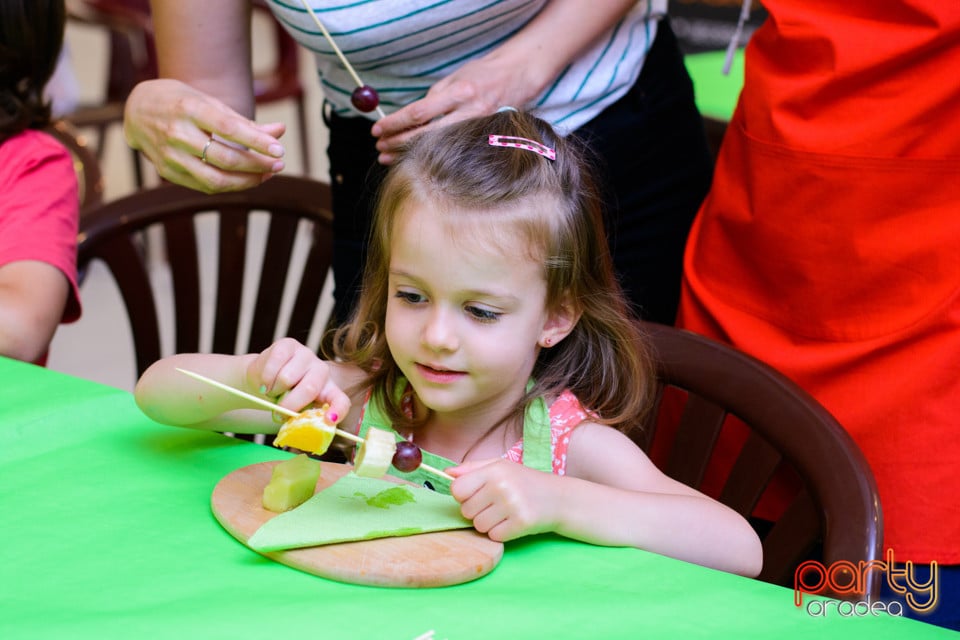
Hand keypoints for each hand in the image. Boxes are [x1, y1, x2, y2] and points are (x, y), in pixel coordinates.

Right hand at [123, 79, 286, 192]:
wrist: (136, 110)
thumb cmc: (181, 102)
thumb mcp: (210, 103)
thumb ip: (244, 121)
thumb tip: (281, 131)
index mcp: (189, 109)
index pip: (229, 129)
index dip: (257, 142)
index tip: (280, 150)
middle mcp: (177, 133)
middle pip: (226, 159)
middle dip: (258, 165)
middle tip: (279, 164)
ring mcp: (170, 155)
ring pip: (216, 179)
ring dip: (247, 181)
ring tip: (267, 174)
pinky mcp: (168, 172)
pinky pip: (205, 186)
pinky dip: (230, 186)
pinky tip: (246, 179)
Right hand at [245, 338, 350, 423]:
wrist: (260, 380)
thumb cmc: (280, 398)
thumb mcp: (292, 411)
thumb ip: (298, 417)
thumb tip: (298, 428)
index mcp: (328, 391)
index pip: (341, 401)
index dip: (338, 410)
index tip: (328, 420)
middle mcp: (322, 371)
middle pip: (309, 389)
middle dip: (290, 404)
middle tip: (278, 412)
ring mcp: (306, 355)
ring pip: (287, 378)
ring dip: (274, 390)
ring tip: (271, 391)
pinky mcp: (289, 344)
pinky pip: (275, 363)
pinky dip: (265, 378)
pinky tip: (265, 381)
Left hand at [370, 54, 540, 163]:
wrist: (517, 76)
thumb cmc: (481, 75)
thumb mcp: (454, 79)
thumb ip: (433, 99)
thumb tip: (407, 120)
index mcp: (459, 93)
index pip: (419, 112)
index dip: (395, 123)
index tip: (377, 130)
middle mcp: (470, 112)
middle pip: (426, 135)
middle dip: (398, 143)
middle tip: (379, 148)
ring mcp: (479, 128)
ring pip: (438, 147)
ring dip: (410, 153)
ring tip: (388, 156)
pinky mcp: (484, 138)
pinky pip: (452, 150)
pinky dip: (431, 155)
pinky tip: (416, 159)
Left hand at [448, 459, 560, 541]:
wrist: (559, 498)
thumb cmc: (525, 481)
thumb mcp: (500, 466)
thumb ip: (471, 469)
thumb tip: (446, 473)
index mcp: (494, 470)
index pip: (457, 489)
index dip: (463, 495)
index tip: (475, 495)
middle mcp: (502, 486)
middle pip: (466, 511)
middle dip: (477, 511)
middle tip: (496, 504)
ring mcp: (512, 505)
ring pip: (479, 526)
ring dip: (489, 524)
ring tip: (505, 513)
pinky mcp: (522, 523)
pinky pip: (494, 536)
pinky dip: (501, 533)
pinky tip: (513, 522)